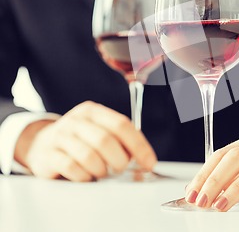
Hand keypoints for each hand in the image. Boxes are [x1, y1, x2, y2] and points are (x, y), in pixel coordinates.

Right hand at [15, 101, 156, 181]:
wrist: (40, 144)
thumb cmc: (79, 140)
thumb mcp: (99, 131)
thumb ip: (120, 141)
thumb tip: (144, 160)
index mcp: (93, 111)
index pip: (122, 125)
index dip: (139, 146)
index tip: (149, 162)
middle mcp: (76, 120)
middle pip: (105, 140)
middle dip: (119, 160)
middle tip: (120, 169)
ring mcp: (60, 136)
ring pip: (89, 156)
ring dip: (101, 170)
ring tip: (100, 172)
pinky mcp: (48, 155)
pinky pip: (72, 168)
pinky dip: (84, 176)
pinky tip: (86, 175)